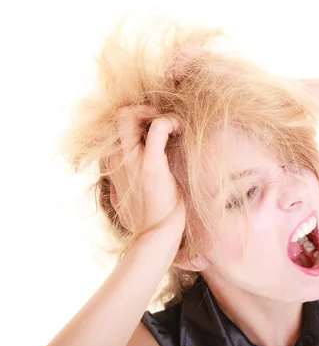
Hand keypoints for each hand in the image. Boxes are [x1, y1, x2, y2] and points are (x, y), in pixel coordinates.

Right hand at [106, 105, 184, 240]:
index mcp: (111, 164)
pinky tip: (180, 130)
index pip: (114, 128)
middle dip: (142, 110)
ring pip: (129, 115)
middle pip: (118, 115)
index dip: (135, 120)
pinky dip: (169, 121)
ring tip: (172, 125)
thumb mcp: (122, 198)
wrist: (156, 235)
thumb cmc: (146, 218)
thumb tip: (121, 181)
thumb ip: (119, 184)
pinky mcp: (151, 164)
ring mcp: (131, 161)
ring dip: (154, 113)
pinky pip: (158, 128)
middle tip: (161, 121)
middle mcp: (116, 159)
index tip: (154, 128)